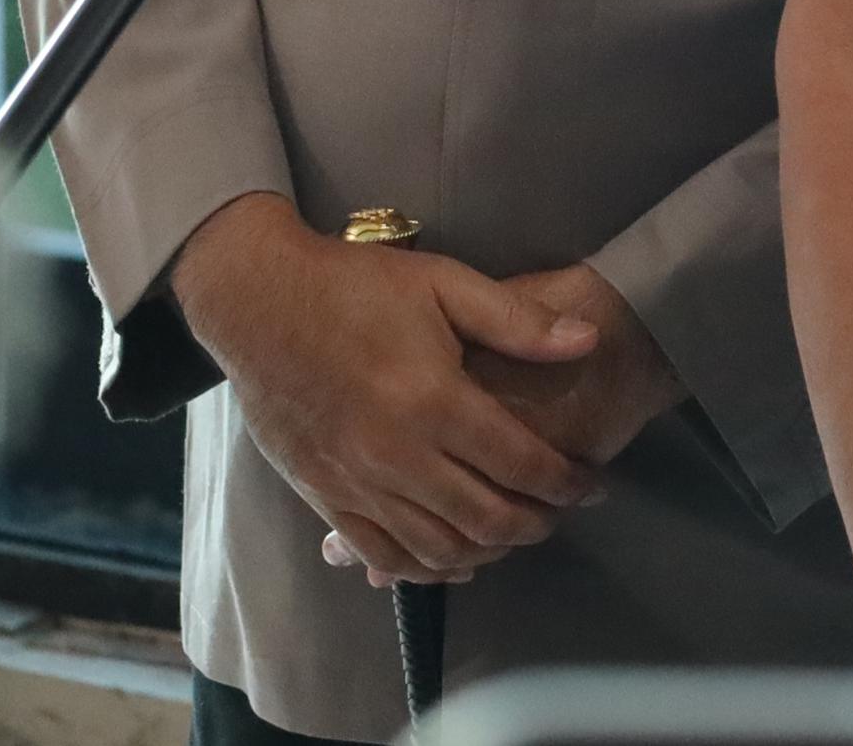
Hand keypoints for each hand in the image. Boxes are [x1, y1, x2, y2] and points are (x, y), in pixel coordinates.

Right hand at [324, 265, 684, 585]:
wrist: (258, 302)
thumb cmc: (356, 287)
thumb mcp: (444, 285)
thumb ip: (518, 320)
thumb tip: (589, 341)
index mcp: (435, 403)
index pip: (521, 463)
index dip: (566, 482)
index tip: (593, 484)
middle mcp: (398, 457)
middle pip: (485, 518)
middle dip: (535, 523)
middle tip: (561, 512)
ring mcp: (357, 485)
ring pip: (438, 548)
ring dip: (488, 552)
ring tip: (516, 534)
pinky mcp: (324, 498)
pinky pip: (382, 554)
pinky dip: (426, 568)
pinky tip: (455, 560)